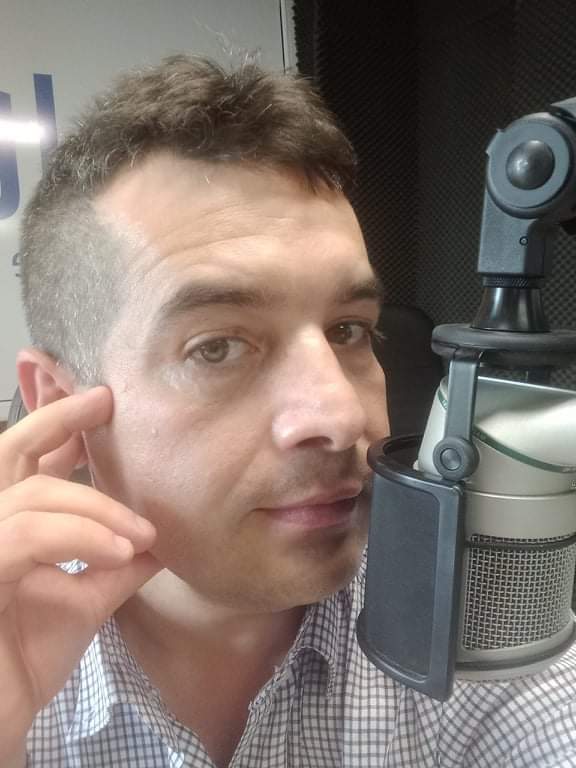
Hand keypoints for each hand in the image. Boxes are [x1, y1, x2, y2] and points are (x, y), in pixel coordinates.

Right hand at [0, 387, 160, 758]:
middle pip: (10, 450)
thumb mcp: (86, 601)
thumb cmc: (24, 661)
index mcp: (10, 527)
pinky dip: (77, 536)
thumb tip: (161, 535)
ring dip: (95, 508)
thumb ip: (117, 564)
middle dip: (56, 419)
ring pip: (32, 494)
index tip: (103, 405)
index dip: (60, 427)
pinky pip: (24, 536)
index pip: (28, 461)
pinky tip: (118, 551)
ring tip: (140, 534)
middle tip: (102, 401)